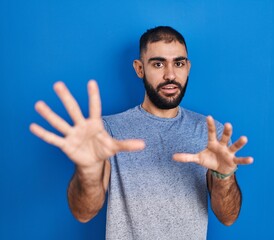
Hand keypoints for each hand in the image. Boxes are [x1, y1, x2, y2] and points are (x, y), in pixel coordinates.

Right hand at [30, 80, 144, 169]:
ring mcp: (72, 134)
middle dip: (66, 98)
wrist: (92, 162)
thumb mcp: (116, 147)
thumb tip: (144, 145)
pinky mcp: (66, 145)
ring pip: (60, 122)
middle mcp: (82, 125)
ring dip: (49, 114)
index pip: (95, 107)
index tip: (91, 81)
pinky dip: (44, 134)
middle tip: (58, 84)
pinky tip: (33, 126)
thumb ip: (128, 145)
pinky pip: (53, 139)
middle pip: (73, 110)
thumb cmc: (103, 149)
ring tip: (38, 104)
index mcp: (95, 123)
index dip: (93, 96)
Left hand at [173, 116, 252, 173]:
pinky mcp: (234, 160)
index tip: (209, 116)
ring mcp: (229, 152)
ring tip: (245, 138)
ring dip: (239, 142)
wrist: (220, 169)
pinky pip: (240, 160)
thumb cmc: (209, 160)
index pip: (211, 133)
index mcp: (213, 143)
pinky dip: (245, 160)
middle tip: (228, 124)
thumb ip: (187, 157)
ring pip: (235, 146)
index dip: (210, 125)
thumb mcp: (198, 159)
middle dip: (226, 131)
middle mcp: (222, 145)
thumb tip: (173, 157)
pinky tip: (251, 159)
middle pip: (224, 137)